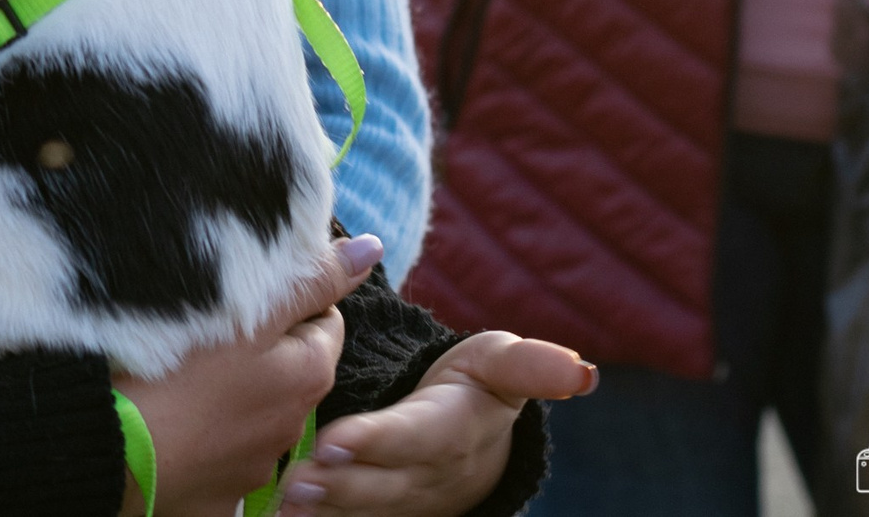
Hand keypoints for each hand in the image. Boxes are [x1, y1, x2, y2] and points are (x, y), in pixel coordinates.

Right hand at [112, 236, 377, 516]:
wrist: (113, 451)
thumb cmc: (177, 370)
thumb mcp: (247, 311)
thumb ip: (311, 279)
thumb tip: (371, 249)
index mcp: (308, 374)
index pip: (323, 320)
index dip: (286, 300)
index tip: (242, 297)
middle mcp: (293, 426)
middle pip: (289, 369)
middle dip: (261, 349)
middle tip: (207, 330)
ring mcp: (255, 467)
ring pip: (254, 413)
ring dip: (233, 394)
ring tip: (183, 374)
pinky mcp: (218, 497)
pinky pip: (220, 459)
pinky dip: (206, 441)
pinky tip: (175, 424)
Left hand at [274, 332, 594, 516]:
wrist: (472, 442)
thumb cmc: (478, 388)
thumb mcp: (505, 366)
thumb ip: (533, 366)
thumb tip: (583, 372)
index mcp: (450, 432)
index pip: (413, 437)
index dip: (377, 441)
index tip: (336, 439)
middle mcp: (426, 476)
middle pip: (380, 483)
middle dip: (339, 484)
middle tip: (297, 480)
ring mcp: (404, 502)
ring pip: (362, 510)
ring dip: (324, 510)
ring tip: (285, 501)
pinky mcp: (383, 513)